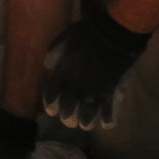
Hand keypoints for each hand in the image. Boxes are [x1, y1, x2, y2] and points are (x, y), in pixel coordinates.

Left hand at [40, 3, 148, 129]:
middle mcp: (74, 87)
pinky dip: (107, 119)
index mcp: (61, 75)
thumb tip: (47, 66)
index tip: (52, 110)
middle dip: (67, 116)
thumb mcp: (64, 38)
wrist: (110, 34)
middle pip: (67, 109)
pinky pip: (108, 111)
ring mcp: (93, 92)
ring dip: (85, 121)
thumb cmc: (86, 33)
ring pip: (86, 115)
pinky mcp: (110, 92)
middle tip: (69, 119)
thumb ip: (54, 53)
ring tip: (85, 125)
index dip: (51, 104)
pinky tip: (105, 125)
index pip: (51, 95)